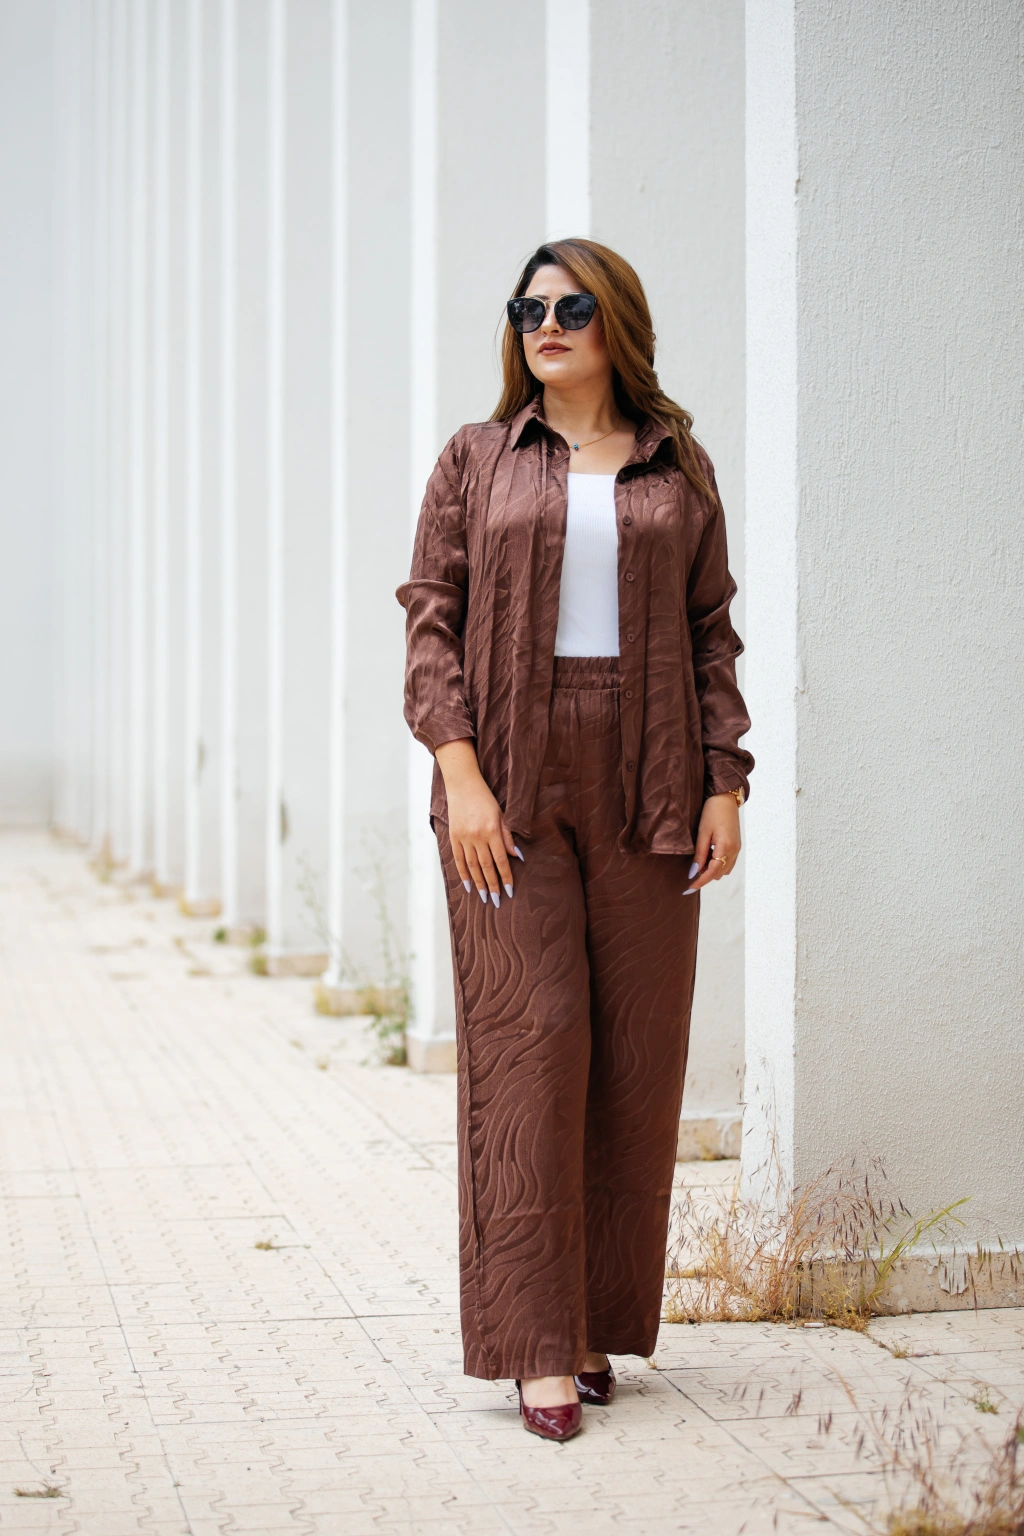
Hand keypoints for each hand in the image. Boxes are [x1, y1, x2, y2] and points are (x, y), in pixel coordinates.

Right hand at [434, 739, 520, 906]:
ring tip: (483, 897)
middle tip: (497, 901)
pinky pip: (458, 859)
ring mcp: (464, 837)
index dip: (505, 877)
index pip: (501, 860)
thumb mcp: (501, 814)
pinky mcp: (453, 837)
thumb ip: (508, 836)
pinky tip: (468, 885)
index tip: (510, 891)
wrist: (462, 784)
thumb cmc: (485, 798)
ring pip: (472, 866)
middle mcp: (477, 836)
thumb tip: (517, 856)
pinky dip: (463, 874)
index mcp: (492, 830)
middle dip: (492, 885)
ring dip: (478, 883)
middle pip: (486, 866)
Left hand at [684, 793, 740, 894]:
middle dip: (705, 875)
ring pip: (724, 869)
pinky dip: (718, 863)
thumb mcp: (703, 833)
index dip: (700, 881)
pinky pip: (728, 862)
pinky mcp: (737, 845)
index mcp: (725, 847)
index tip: (689, 888)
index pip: (712, 872)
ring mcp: (737, 848)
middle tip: (691, 869)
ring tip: (700, 859)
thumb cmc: (712, 812)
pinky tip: (708, 855)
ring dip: (712, 869)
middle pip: (719, 873)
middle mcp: (734, 850)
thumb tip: (694, 872)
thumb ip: (699, 854)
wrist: (726, 797)